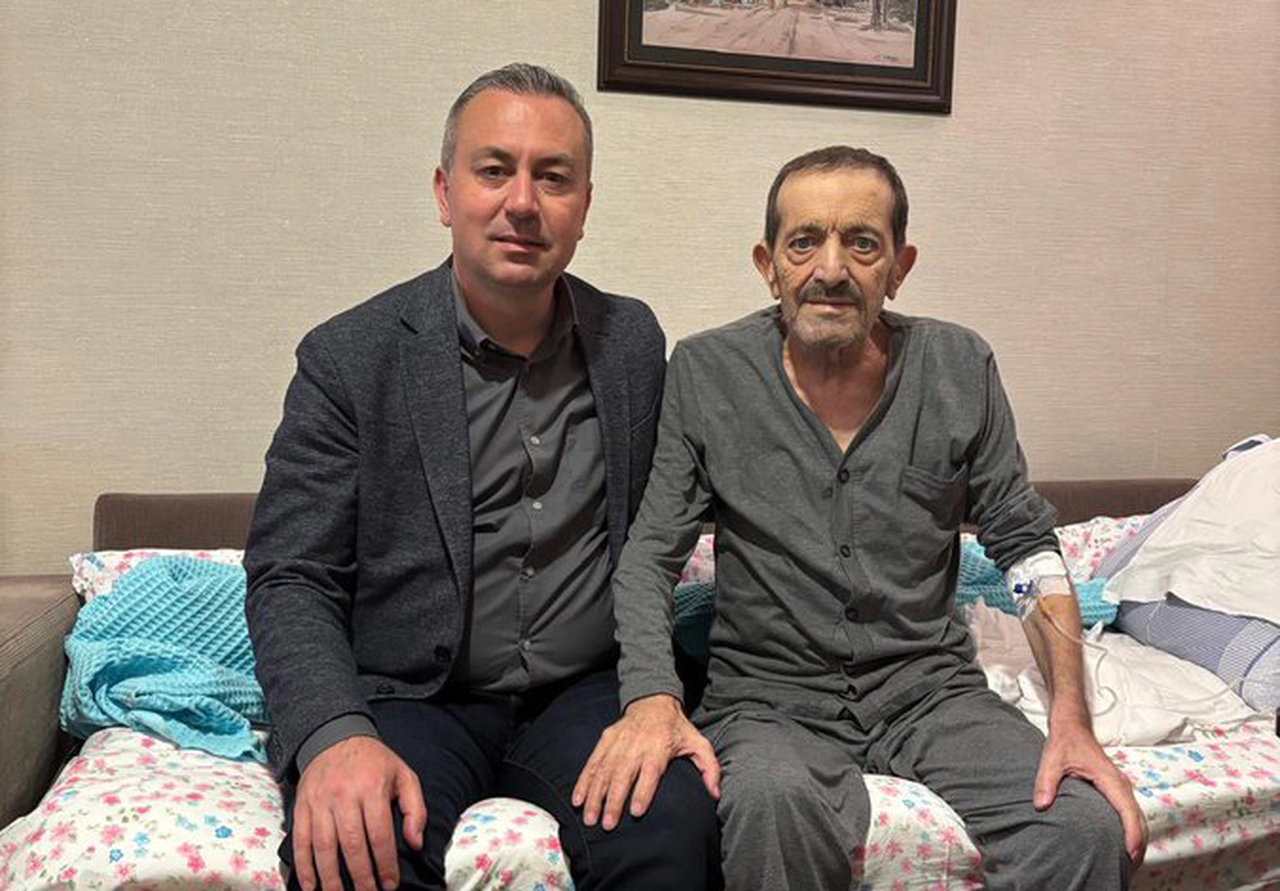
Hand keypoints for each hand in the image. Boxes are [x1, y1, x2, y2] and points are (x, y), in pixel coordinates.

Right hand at [292, 736, 426, 890]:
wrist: (334, 736)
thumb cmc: (374, 762)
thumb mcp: (404, 775)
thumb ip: (416, 809)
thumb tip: (416, 843)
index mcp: (372, 788)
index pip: (379, 833)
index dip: (385, 863)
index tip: (390, 884)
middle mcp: (344, 796)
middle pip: (351, 844)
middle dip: (360, 876)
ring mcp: (320, 802)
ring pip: (324, 846)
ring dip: (331, 878)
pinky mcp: (302, 807)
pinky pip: (301, 841)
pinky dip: (304, 866)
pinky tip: (312, 886)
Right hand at [572, 694, 720, 830]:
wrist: (653, 700)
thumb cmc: (677, 728)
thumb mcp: (698, 743)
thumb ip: (710, 768)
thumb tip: (715, 794)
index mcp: (658, 748)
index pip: (650, 773)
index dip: (643, 792)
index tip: (636, 812)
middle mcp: (636, 745)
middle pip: (622, 776)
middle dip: (613, 801)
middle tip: (607, 825)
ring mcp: (618, 742)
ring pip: (603, 771)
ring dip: (595, 795)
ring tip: (589, 818)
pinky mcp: (606, 739)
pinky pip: (592, 762)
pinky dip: (584, 781)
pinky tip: (577, 799)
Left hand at [1034, 722, 1147, 867]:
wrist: (1072, 725)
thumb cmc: (1064, 741)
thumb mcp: (1052, 760)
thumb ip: (1046, 782)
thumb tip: (1041, 806)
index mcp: (1109, 778)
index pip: (1127, 810)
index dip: (1131, 833)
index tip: (1131, 852)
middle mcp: (1120, 784)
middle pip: (1138, 819)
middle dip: (1138, 844)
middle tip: (1130, 868)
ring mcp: (1121, 787)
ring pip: (1137, 818)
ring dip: (1138, 839)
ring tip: (1129, 863)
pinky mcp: (1117, 790)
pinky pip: (1130, 813)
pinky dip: (1132, 830)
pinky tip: (1124, 844)